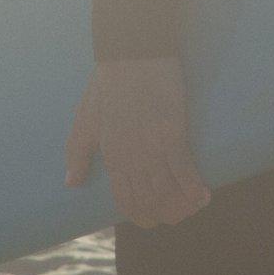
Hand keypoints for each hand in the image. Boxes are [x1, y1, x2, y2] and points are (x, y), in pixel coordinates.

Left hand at [66, 55, 211, 224]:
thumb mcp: (84, 120)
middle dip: (162, 215)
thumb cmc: (107, 85)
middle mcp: (132, 159)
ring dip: (181, 206)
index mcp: (111, 157)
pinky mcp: (173, 133)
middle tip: (173, 217)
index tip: (149, 219)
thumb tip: (71, 183)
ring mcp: (153, 148)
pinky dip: (194, 187)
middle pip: (149, 201)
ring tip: (191, 209)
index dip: (138, 215)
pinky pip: (185, 170)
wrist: (133, 56)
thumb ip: (77, 154)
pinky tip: (202, 196)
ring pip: (168, 191)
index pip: (125, 200)